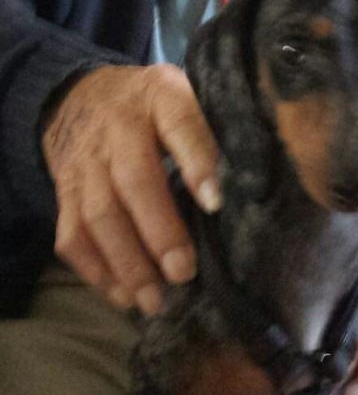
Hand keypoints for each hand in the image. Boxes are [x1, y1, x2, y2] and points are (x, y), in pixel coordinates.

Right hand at [42, 64, 220, 314]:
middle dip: (159, 231)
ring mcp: (86, 160)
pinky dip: (94, 270)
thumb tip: (256, 176)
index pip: (180, 124)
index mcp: (160, 97)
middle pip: (135, 180)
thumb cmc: (152, 104)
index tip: (216, 203)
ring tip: (153, 300)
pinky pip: (72, 234)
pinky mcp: (64, 190)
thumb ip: (212, 126)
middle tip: (183, 272)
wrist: (81, 95)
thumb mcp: (184, 94)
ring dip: (127, 262)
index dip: (198, 162)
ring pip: (99, 214)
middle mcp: (119, 127)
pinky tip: (121, 295)